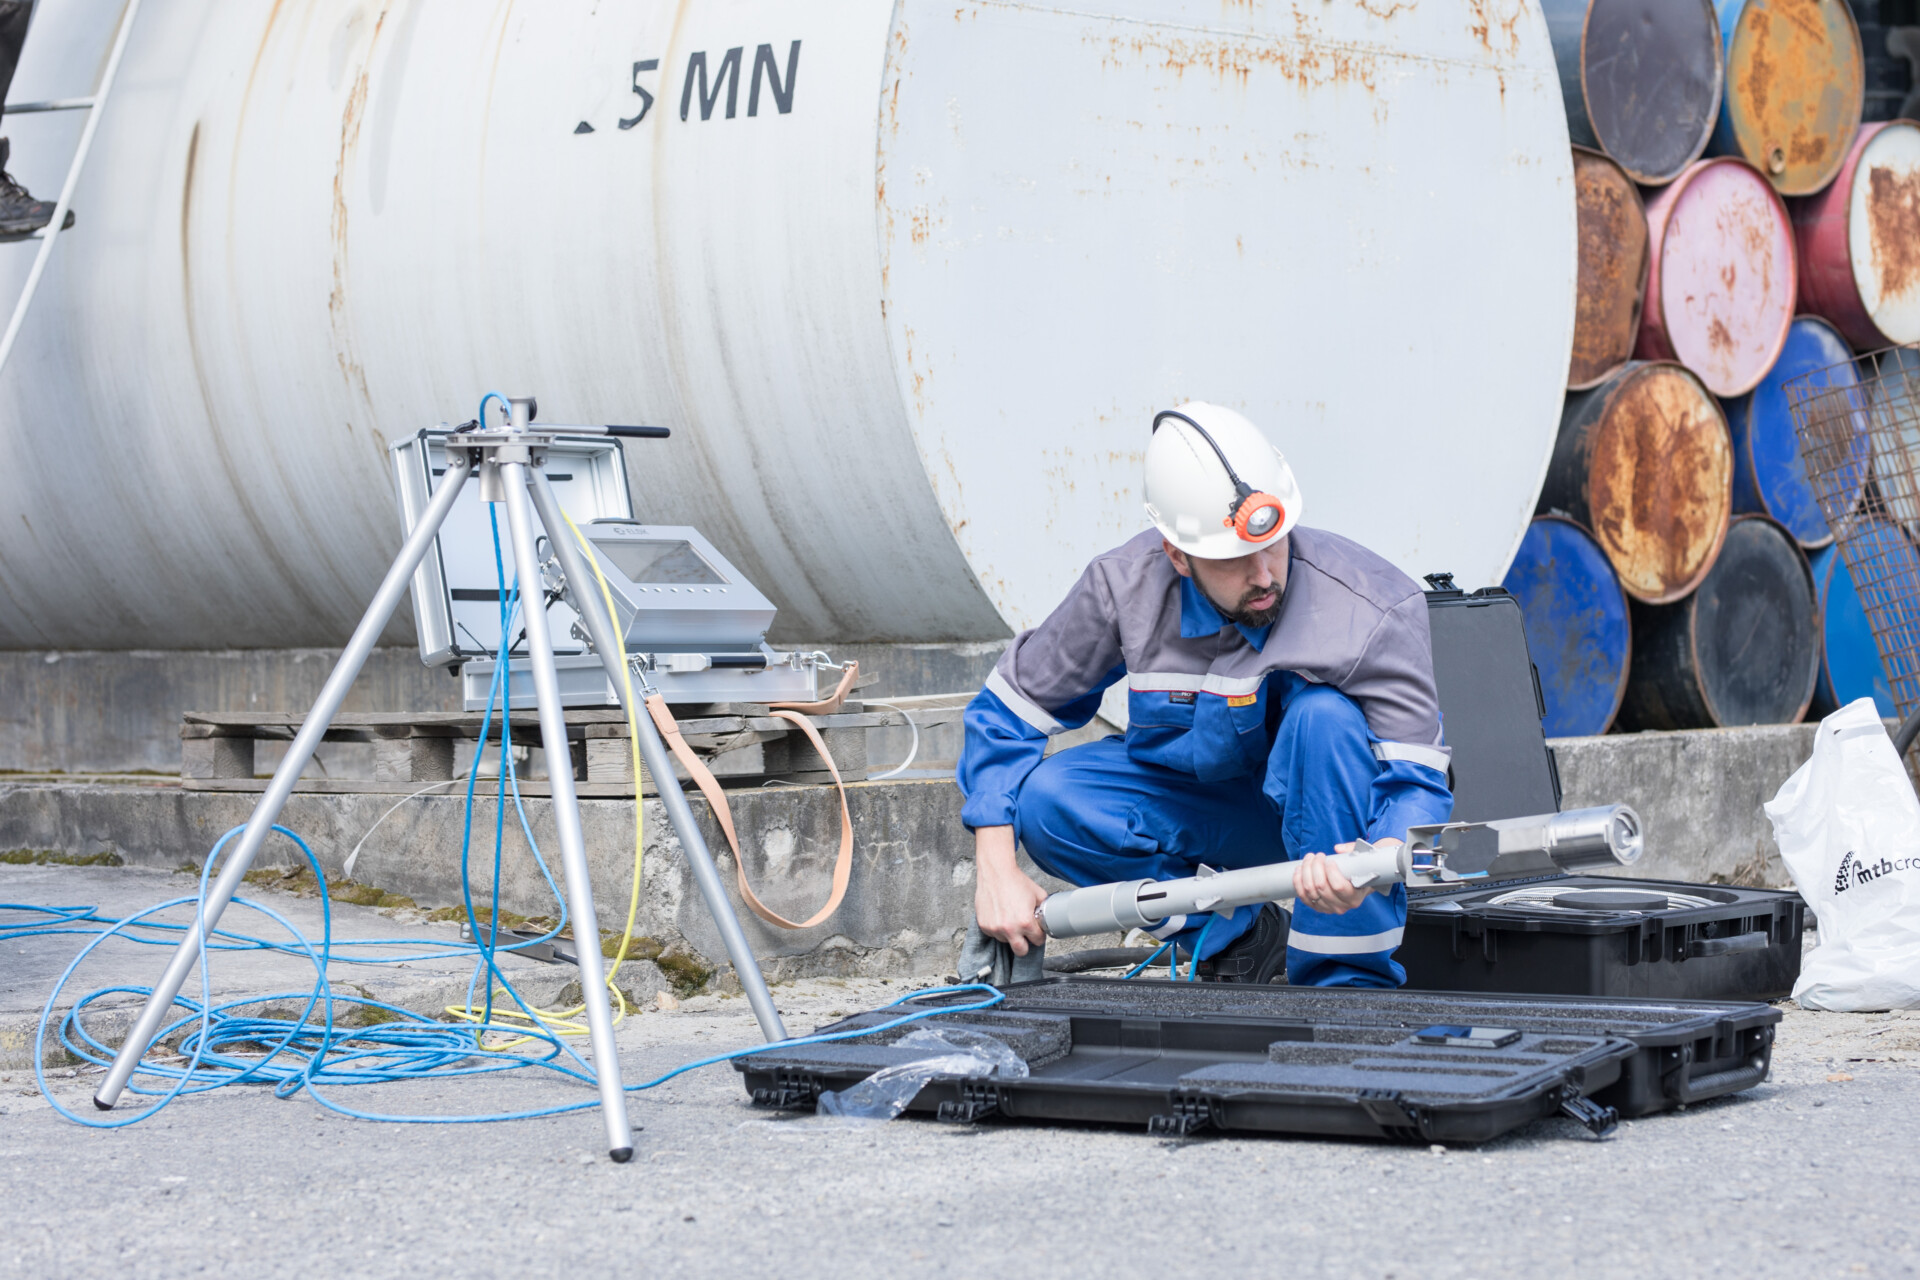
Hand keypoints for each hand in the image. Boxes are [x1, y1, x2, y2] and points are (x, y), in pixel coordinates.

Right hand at [972, 826, 1047, 955]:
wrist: (995, 872)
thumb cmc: (1015, 881)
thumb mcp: (1038, 894)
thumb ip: (1043, 909)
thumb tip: (1048, 918)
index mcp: (1025, 922)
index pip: (1037, 941)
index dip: (1038, 936)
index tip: (1036, 932)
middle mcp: (1009, 928)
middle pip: (1021, 952)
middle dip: (1025, 945)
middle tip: (1025, 935)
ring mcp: (995, 928)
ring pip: (1006, 941)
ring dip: (1010, 934)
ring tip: (1010, 918)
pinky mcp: (984, 925)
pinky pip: (994, 934)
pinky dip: (998, 928)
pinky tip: (1000, 915)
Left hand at [1293, 840, 1396, 913]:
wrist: (1357, 886)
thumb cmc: (1360, 873)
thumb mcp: (1363, 862)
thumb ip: (1353, 852)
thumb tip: (1338, 848)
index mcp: (1355, 898)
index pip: (1339, 886)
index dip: (1331, 871)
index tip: (1330, 861)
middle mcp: (1341, 906)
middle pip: (1321, 887)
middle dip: (1316, 867)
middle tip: (1318, 856)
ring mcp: (1328, 908)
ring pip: (1310, 890)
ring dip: (1306, 871)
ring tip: (1309, 859)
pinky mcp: (1317, 907)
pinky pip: (1303, 896)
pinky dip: (1298, 882)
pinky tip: (1299, 870)